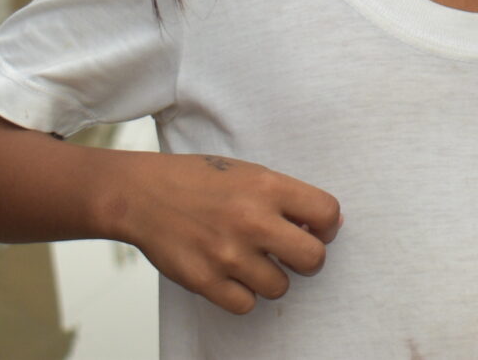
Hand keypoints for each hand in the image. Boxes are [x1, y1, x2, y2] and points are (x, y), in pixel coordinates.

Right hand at [102, 150, 341, 313]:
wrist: (144, 195)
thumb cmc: (202, 181)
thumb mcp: (250, 173)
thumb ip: (289, 197)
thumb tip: (333, 224)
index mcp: (268, 187)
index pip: (327, 213)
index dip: (327, 226)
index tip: (313, 229)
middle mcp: (252, 220)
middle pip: (313, 258)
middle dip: (308, 260)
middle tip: (291, 253)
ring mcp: (228, 254)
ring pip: (279, 287)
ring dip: (272, 279)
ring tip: (253, 261)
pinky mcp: (204, 280)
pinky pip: (246, 305)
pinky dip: (243, 294)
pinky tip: (232, 275)